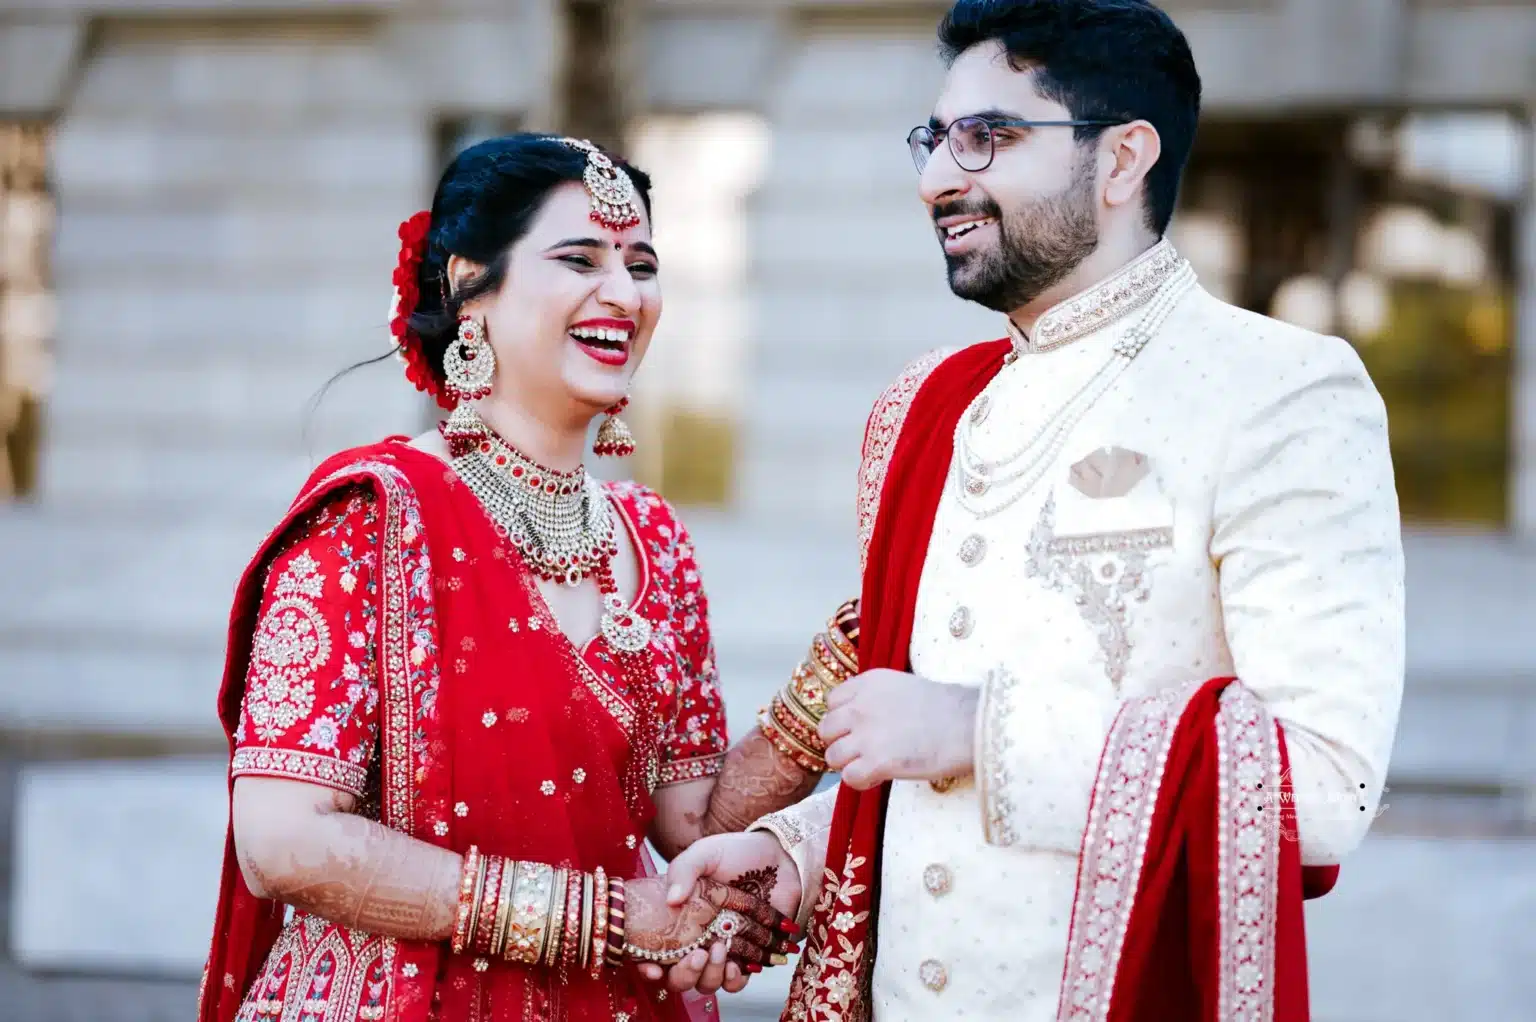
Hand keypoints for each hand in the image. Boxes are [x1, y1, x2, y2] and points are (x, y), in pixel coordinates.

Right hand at [636, 833, 801, 993]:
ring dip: (710, 976)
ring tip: (721, 950)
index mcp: (676, 919)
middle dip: (684, 975)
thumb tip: (672, 900)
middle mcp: (694, 941)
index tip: (654, 969)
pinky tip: (737, 965)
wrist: (778, 859)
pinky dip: (734, 980)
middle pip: (678, 977)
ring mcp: (720, 950)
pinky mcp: (746, 958)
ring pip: (706, 983)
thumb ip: (684, 870)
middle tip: (698, 954)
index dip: (646, 968)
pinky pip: (735, 983)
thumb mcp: (705, 853)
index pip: (651, 952)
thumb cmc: (736, 853)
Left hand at [820, 668, 976, 789]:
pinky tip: (878, 777)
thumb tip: (867, 721)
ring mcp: (866, 735)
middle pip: (826, 730)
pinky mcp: (876, 762)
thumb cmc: (947, 708)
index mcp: (867, 683)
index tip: (859, 729)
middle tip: (862, 751)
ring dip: (849, 764)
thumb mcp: (903, 687)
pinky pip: (848, 777)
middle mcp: (860, 706)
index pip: (832, 703)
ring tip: (872, 766)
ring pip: (832, 756)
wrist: (968, 725)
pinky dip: (860, 781)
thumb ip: (877, 699)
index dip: (843, 720)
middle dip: (841, 742)